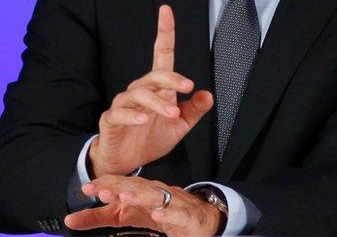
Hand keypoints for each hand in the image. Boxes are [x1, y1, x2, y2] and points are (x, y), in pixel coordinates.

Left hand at [64, 175, 222, 236]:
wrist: (200, 218)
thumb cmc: (162, 213)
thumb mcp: (125, 216)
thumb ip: (98, 218)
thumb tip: (69, 219)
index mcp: (140, 190)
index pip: (121, 183)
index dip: (105, 184)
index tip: (87, 187)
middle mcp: (156, 192)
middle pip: (137, 187)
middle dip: (120, 187)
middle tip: (103, 191)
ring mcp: (172, 203)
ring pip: (157, 197)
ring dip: (141, 196)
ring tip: (125, 198)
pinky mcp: (186, 216)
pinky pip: (178, 214)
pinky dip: (168, 213)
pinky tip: (158, 215)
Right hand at [88, 5, 212, 176]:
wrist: (127, 162)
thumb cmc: (152, 139)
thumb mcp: (180, 126)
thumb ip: (194, 110)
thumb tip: (208, 95)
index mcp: (158, 88)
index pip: (162, 54)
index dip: (164, 32)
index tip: (166, 11)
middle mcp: (140, 90)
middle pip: (154, 75)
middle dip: (172, 79)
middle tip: (188, 87)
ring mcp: (124, 104)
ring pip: (139, 93)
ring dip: (157, 102)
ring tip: (172, 113)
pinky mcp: (111, 119)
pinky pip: (120, 112)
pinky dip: (132, 115)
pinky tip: (143, 120)